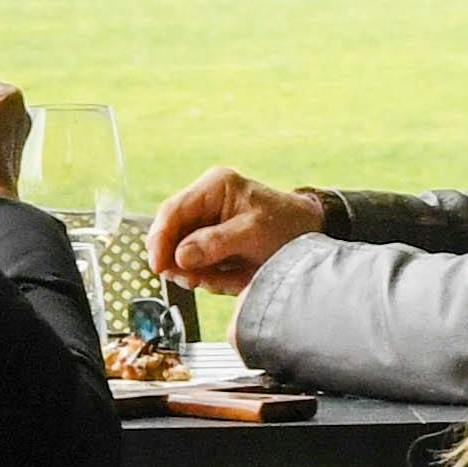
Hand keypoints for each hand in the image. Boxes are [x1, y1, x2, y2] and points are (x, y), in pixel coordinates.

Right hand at [153, 167, 328, 292]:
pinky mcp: (211, 246)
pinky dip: (212, 279)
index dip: (159, 240)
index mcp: (214, 186)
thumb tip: (180, 256)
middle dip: (183, 263)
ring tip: (232, 277)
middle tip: (199, 279)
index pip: (172, 211)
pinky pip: (197, 268)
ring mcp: (206, 226)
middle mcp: (205, 204)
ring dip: (202, 274)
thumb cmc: (287, 225)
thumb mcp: (254, 233)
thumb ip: (216, 243)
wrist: (309, 237)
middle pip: (172, 236)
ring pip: (182, 257)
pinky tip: (234, 277)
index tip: (158, 266)